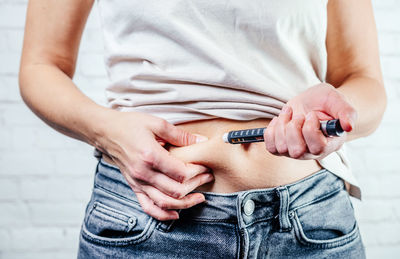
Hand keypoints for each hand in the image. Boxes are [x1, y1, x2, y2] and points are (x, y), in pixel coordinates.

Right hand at [96, 111, 213, 220]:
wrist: (106, 132)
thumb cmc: (130, 125)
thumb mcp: (157, 123)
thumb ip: (180, 135)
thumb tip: (201, 140)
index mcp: (150, 155)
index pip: (181, 173)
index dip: (197, 171)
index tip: (205, 165)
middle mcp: (143, 173)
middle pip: (176, 190)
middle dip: (196, 185)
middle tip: (207, 177)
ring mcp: (138, 182)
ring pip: (165, 203)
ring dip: (185, 204)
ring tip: (200, 198)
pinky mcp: (134, 187)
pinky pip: (148, 207)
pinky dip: (163, 214)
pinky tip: (176, 214)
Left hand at [264, 83, 356, 159]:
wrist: (312, 102)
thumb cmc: (326, 102)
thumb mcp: (337, 100)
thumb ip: (346, 112)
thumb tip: (349, 126)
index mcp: (330, 144)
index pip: (317, 147)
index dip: (310, 129)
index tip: (311, 114)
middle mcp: (312, 152)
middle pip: (296, 151)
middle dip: (293, 128)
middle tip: (299, 115)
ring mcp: (296, 151)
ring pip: (281, 148)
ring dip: (281, 126)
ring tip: (289, 113)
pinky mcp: (282, 147)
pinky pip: (270, 147)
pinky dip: (271, 131)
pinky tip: (280, 120)